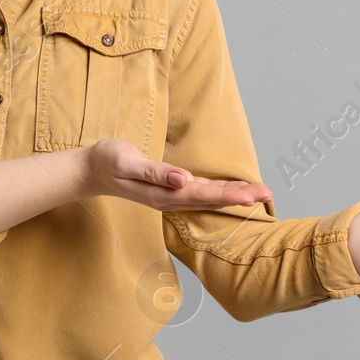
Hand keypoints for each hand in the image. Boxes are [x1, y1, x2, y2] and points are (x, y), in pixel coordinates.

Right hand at [83, 138, 272, 211]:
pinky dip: (220, 193)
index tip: (252, 195)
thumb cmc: (108, 160)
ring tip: (259, 194)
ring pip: (209, 198)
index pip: (203, 194)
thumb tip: (182, 179)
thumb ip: (155, 172)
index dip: (229, 194)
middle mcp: (170, 198)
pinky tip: (233, 192)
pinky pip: (201, 194)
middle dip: (241, 197)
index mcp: (163, 192)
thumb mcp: (127, 161)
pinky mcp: (170, 190)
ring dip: (234, 196)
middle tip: (268, 193)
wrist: (91, 170)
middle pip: (212, 199)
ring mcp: (170, 196)